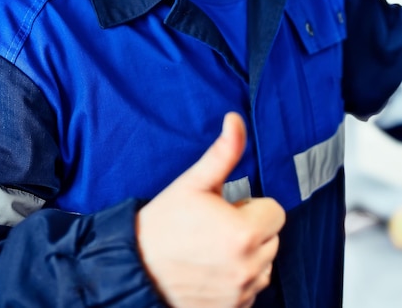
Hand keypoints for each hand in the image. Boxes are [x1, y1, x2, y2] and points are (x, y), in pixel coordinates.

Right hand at [136, 112, 285, 307]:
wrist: (136, 267)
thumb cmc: (165, 223)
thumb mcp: (194, 182)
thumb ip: (223, 152)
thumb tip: (235, 120)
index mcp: (243, 232)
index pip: (275, 212)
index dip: (251, 206)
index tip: (228, 208)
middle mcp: (248, 266)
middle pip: (272, 238)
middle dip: (251, 229)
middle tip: (217, 227)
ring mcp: (241, 292)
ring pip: (265, 264)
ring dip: (248, 255)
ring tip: (214, 248)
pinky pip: (252, 289)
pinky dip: (239, 279)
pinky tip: (213, 269)